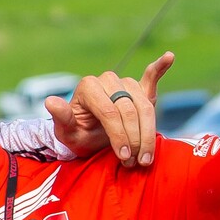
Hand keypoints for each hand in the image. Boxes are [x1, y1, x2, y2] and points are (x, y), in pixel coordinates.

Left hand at [46, 52, 173, 168]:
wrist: (86, 135)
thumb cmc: (76, 135)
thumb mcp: (66, 133)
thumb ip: (62, 118)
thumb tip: (50, 101)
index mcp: (88, 87)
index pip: (110, 113)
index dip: (119, 136)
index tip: (124, 157)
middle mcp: (107, 79)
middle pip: (130, 111)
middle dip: (135, 139)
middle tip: (135, 162)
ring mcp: (124, 82)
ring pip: (145, 107)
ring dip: (149, 132)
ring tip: (146, 157)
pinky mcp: (138, 87)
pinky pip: (150, 76)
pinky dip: (160, 67)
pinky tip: (169, 57)